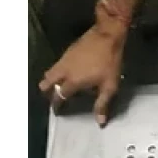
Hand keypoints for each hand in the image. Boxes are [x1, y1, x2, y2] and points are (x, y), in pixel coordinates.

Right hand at [39, 2, 127, 126]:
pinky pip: (56, 65)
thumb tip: (99, 122)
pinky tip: (65, 74)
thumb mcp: (110, 86)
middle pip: (47, 82)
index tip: (57, 111)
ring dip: (50, 81)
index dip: (56, 104)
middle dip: (47, 92)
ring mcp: (64, 59)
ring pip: (50, 72)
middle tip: (52, 98)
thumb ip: (102, 104)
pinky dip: (56, 72)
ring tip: (56, 87)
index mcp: (73, 81)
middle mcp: (64, 70)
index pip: (59, 96)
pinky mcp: (67, 51)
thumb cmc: (109, 62)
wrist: (108, 34)